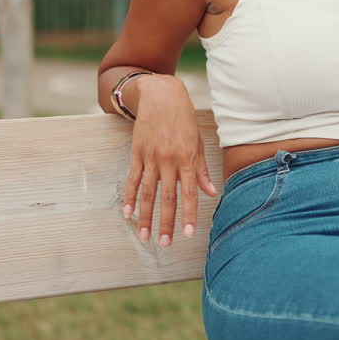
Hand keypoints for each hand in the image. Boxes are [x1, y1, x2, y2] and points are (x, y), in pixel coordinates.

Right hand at [121, 75, 216, 245]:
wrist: (161, 95)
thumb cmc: (184, 119)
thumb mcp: (198, 142)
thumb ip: (202, 170)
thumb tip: (211, 193)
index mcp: (187, 158)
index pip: (189, 193)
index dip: (189, 215)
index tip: (189, 234)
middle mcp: (169, 160)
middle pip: (166, 198)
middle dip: (166, 223)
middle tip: (164, 244)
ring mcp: (151, 157)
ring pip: (148, 193)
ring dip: (145, 216)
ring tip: (144, 236)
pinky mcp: (137, 153)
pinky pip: (133, 179)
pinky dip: (130, 197)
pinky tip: (128, 213)